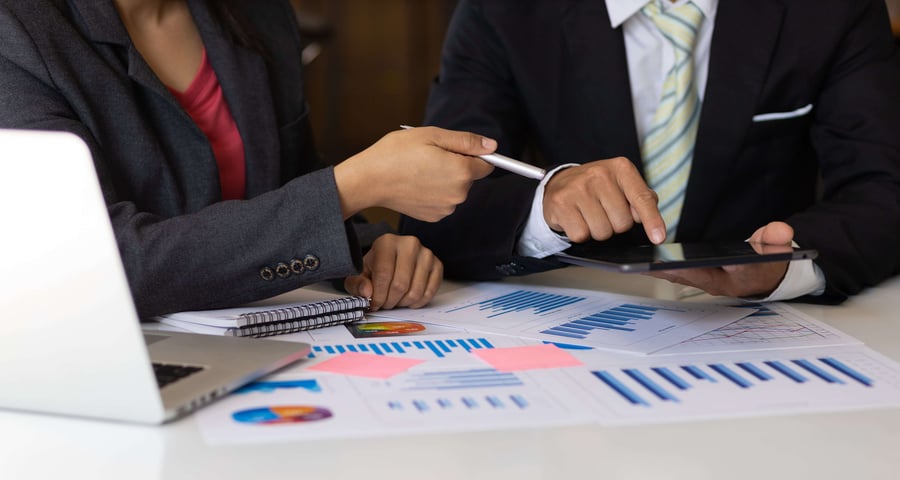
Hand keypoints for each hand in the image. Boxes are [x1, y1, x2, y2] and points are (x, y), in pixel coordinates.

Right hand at [333, 126, 495, 221]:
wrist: (369, 180)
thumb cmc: (396, 153)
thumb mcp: (432, 136)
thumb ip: (466, 141)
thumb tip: (492, 146)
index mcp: (461, 172)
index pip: (487, 165)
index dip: (473, 154)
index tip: (456, 150)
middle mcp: (458, 194)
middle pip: (469, 177)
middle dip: (456, 166)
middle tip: (429, 157)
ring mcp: (446, 208)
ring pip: (455, 189)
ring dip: (444, 179)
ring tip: (419, 170)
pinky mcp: (434, 216)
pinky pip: (443, 200)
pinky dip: (434, 192)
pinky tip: (416, 184)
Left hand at [343, 234, 442, 310]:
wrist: (394, 258)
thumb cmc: (377, 266)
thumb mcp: (360, 274)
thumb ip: (357, 284)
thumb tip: (367, 292)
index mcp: (387, 242)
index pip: (384, 274)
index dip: (378, 295)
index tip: (374, 304)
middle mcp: (409, 244)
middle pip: (400, 285)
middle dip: (390, 301)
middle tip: (385, 304)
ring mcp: (426, 254)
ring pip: (416, 291)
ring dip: (403, 303)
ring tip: (396, 300)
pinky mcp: (437, 264)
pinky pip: (430, 292)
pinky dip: (418, 302)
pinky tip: (408, 299)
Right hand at [543, 157, 666, 244]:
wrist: (559, 183)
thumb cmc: (597, 187)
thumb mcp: (623, 184)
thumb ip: (642, 198)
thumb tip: (649, 219)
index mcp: (621, 168)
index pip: (642, 198)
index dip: (652, 220)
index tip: (659, 237)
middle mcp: (600, 174)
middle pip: (622, 223)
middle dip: (615, 225)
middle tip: (604, 212)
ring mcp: (579, 188)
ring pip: (602, 232)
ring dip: (598, 231)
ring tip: (589, 215)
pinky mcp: (561, 203)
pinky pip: (581, 235)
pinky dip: (580, 234)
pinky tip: (577, 219)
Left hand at [646, 221, 794, 297]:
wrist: (768, 276)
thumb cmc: (770, 265)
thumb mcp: (779, 252)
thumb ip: (778, 240)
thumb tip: (781, 231)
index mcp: (734, 279)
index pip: (710, 273)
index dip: (689, 268)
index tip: (670, 261)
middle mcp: (714, 283)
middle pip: (683, 277)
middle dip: (661, 270)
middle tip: (639, 263)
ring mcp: (704, 281)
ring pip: (674, 276)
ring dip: (654, 269)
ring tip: (632, 260)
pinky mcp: (696, 276)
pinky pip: (673, 272)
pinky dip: (658, 265)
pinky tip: (642, 257)